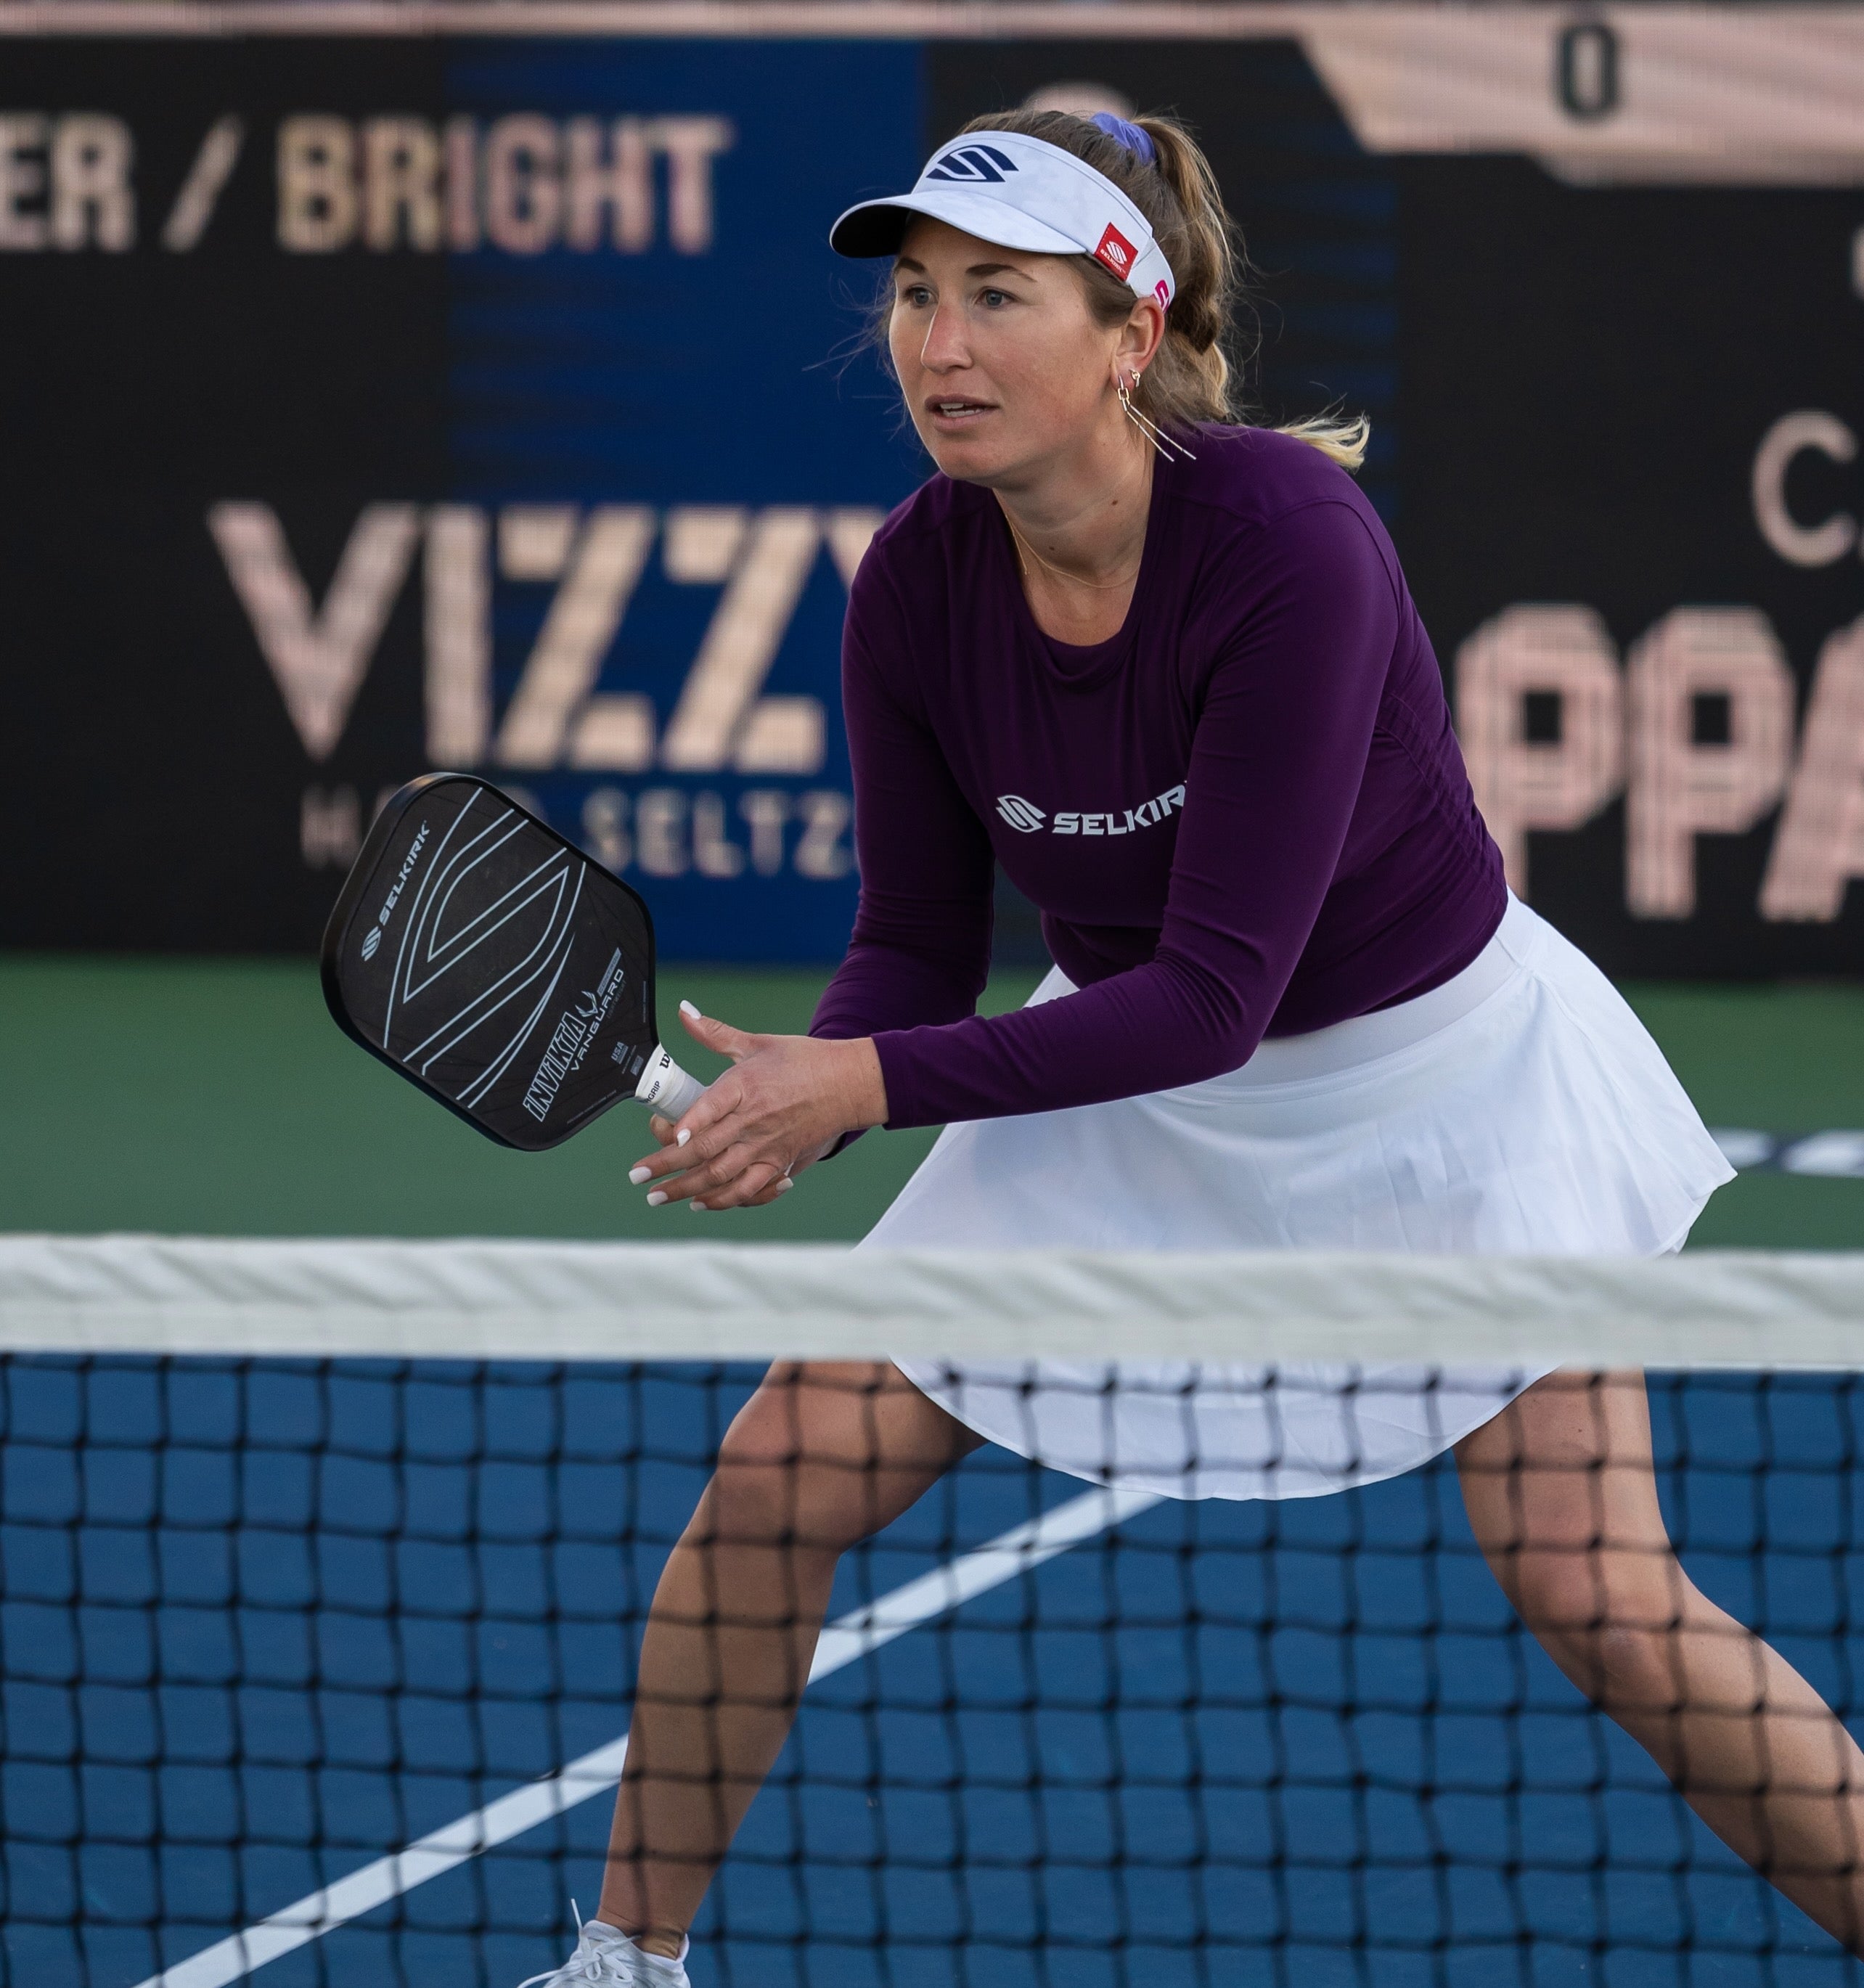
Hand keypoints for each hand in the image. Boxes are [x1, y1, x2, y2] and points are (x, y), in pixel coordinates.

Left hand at [627, 1002, 887, 1210]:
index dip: (689, 1126)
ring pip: (723, 1177)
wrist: (850, 1084)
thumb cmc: (803, 1061)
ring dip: (687, 1190)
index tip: (667, 1136)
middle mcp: (755, 1121)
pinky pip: (751, 1191)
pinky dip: (726, 1201)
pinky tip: (703, 1203)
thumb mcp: (757, 1043)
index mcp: (746, 1087)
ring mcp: (768, 1147)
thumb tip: (683, 1011)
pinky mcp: (782, 1164)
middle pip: (706, 1151)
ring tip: (658, 1197)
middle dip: (667, 1168)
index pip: (712, 1109)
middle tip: (638, 1177)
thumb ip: (714, 1032)